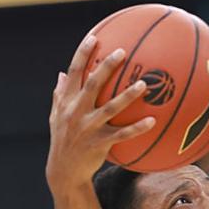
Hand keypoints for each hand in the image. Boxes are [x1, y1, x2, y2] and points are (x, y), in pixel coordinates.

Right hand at [45, 36, 155, 190]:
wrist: (64, 171)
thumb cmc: (63, 139)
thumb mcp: (56, 116)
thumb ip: (59, 94)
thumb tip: (61, 73)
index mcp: (66, 102)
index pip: (74, 73)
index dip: (83, 54)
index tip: (95, 38)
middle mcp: (76, 112)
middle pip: (92, 84)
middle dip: (106, 67)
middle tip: (123, 52)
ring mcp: (88, 128)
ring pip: (110, 108)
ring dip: (127, 96)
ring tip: (144, 84)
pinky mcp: (99, 143)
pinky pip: (122, 134)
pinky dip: (137, 128)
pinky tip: (153, 120)